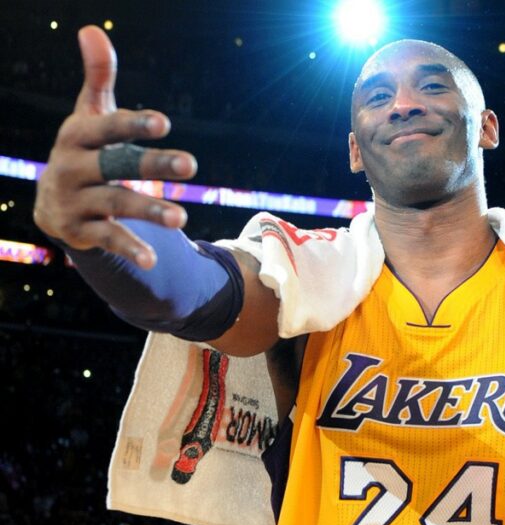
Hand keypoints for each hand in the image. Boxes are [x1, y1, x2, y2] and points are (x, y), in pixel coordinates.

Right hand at [33, 25, 196, 268]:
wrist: (54, 202)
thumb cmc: (85, 149)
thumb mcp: (90, 115)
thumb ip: (98, 77)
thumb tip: (91, 29)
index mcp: (76, 135)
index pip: (107, 128)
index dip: (134, 125)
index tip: (165, 122)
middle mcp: (71, 167)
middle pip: (116, 165)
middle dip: (152, 164)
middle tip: (192, 164)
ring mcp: (75, 201)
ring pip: (116, 204)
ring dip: (149, 209)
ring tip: (181, 217)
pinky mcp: (80, 231)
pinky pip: (109, 238)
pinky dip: (131, 248)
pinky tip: (154, 259)